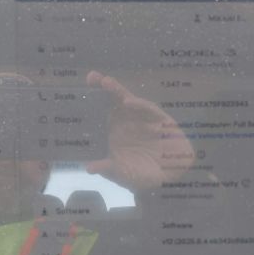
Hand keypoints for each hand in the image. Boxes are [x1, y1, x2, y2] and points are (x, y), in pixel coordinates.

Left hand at [85, 71, 194, 189]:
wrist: (170, 178)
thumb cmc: (142, 173)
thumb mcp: (123, 174)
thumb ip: (108, 169)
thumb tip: (89, 168)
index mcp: (115, 129)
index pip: (102, 110)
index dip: (93, 97)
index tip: (83, 86)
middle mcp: (128, 120)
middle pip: (114, 99)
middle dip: (104, 86)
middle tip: (91, 76)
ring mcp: (144, 118)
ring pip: (130, 100)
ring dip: (118, 91)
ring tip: (107, 83)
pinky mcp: (161, 120)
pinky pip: (149, 110)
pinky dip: (139, 105)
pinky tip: (128, 103)